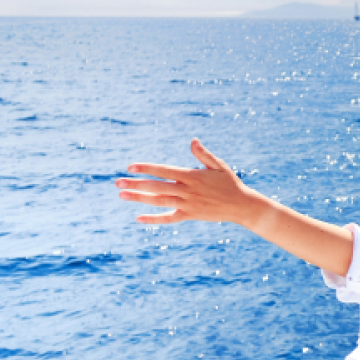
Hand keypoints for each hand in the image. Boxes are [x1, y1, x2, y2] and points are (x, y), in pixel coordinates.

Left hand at [116, 139, 266, 224]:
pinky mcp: (190, 215)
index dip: (146, 168)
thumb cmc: (230, 183)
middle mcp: (187, 190)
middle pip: (157, 187)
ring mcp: (188, 204)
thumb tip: (192, 141)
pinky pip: (169, 218)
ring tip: (122, 195)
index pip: (164, 170)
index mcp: (192, 176)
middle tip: (118, 182)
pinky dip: (154, 219)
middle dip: (136, 184)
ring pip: (159, 201)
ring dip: (139, 198)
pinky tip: (139, 218)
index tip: (131, 167)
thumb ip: (203, 154)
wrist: (242, 206)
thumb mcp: (219, 166)